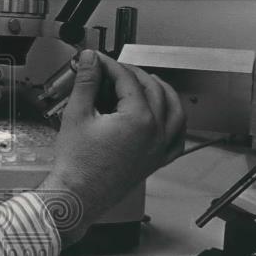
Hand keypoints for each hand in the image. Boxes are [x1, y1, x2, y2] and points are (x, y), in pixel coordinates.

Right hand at [36, 49, 185, 244]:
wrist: (77, 195)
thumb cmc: (77, 164)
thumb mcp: (77, 115)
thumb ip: (87, 82)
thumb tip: (90, 61)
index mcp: (139, 119)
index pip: (128, 80)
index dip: (111, 65)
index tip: (98, 61)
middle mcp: (155, 133)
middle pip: (153, 89)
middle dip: (133, 74)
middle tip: (114, 69)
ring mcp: (159, 149)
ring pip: (175, 111)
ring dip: (164, 92)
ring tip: (150, 81)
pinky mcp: (156, 161)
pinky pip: (178, 139)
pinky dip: (177, 123)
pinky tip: (170, 116)